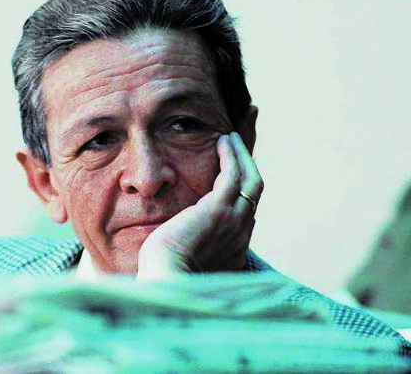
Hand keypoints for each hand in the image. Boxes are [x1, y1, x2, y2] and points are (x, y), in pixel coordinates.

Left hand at [137, 132, 262, 279]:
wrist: (166, 280)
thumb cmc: (164, 275)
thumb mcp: (183, 260)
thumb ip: (187, 247)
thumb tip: (174, 240)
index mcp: (233, 249)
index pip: (245, 212)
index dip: (241, 190)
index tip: (233, 174)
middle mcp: (240, 234)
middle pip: (254, 193)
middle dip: (249, 167)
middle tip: (239, 147)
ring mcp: (234, 221)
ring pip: (251, 180)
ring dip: (242, 156)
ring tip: (231, 139)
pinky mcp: (220, 209)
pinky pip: (233, 174)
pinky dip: (232, 155)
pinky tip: (223, 141)